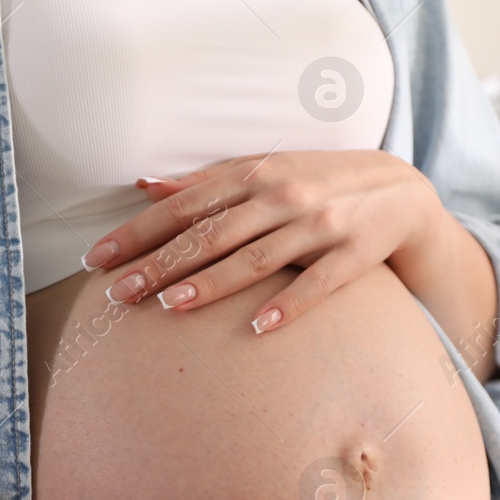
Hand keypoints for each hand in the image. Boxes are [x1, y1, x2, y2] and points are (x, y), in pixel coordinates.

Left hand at [80, 151, 442, 333]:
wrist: (401, 191)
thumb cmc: (317, 182)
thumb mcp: (263, 171)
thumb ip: (205, 182)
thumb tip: (144, 185)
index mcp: (253, 174)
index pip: (184, 205)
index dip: (138, 231)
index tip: (98, 258)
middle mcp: (282, 196)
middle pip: (211, 234)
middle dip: (160, 263)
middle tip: (118, 293)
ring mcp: (319, 225)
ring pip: (256, 258)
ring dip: (211, 283)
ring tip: (169, 307)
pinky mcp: (353, 254)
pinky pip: (318, 284)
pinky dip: (290, 305)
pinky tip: (260, 328)